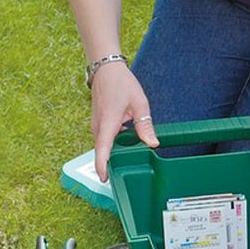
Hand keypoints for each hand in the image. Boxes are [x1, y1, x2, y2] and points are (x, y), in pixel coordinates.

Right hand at [91, 62, 158, 180]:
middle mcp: (98, 126)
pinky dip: (114, 143)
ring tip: (131, 158)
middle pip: (104, 151)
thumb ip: (145, 125)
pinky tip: (128, 141)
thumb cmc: (122, 83)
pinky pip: (105, 139)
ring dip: (115, 152)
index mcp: (108, 122)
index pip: (103, 149)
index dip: (102, 165)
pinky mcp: (98, 123)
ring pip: (104, 145)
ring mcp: (96, 125)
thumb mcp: (139, 103)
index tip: (104, 179)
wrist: (105, 69)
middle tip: (128, 174)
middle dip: (112, 164)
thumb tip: (153, 143)